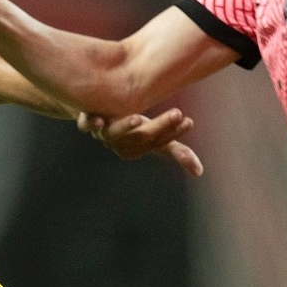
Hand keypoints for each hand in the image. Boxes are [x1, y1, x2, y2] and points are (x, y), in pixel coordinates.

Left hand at [77, 108, 203, 175]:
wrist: (94, 114)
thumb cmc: (128, 128)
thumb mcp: (152, 136)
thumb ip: (174, 151)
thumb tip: (200, 172)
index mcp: (137, 149)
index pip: (159, 142)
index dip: (173, 133)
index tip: (188, 121)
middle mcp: (120, 144)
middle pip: (141, 136)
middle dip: (160, 126)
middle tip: (178, 113)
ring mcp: (102, 134)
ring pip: (114, 133)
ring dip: (125, 127)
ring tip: (139, 118)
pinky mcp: (86, 122)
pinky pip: (86, 125)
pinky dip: (90, 124)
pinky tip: (97, 120)